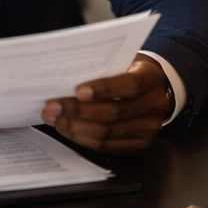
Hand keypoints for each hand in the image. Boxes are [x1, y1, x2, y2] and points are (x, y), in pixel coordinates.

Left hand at [41, 55, 172, 154]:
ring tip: (55, 119)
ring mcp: (148, 129)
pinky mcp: (138, 145)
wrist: (154, 89)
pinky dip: (82, 138)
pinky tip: (67, 129)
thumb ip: (103, 67)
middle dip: (79, 111)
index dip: (104, 89)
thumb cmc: (129, 70)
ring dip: (76, 127)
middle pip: (115, 113)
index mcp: (152, 78)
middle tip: (52, 107)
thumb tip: (66, 75)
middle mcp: (154, 105)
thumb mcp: (123, 60)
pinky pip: (106, 147)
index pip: (131, 85)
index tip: (78, 91)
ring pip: (108, 133)